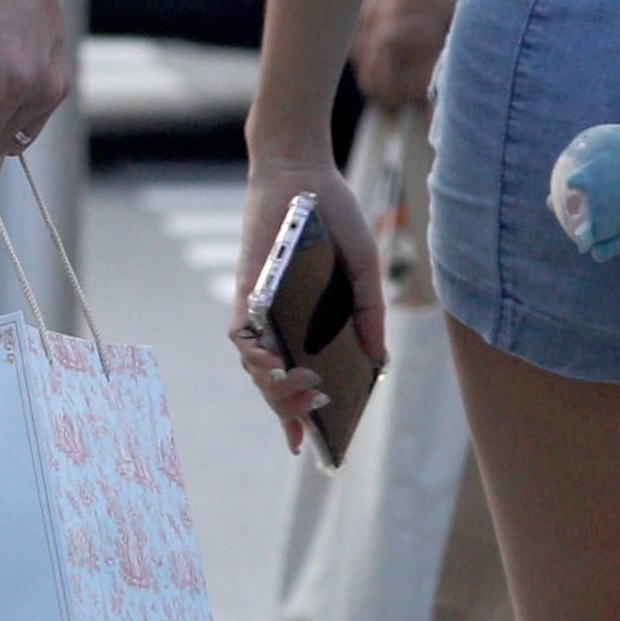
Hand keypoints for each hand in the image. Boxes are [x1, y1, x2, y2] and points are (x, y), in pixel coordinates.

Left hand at [230, 157, 384, 452]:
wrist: (305, 175)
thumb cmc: (334, 218)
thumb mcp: (363, 270)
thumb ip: (369, 312)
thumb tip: (378, 359)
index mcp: (308, 322)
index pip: (299, 377)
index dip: (299, 414)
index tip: (312, 445)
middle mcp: (280, 322)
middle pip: (275, 381)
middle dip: (291, 407)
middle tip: (316, 411)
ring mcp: (260, 308)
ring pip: (255, 365)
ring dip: (274, 388)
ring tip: (302, 392)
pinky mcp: (246, 290)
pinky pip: (240, 332)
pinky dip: (253, 354)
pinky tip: (271, 365)